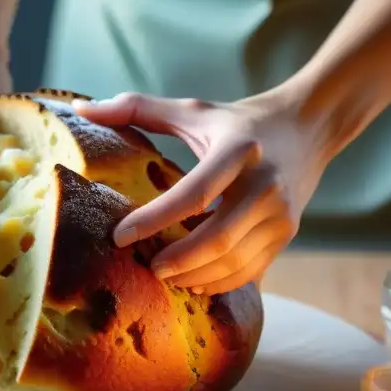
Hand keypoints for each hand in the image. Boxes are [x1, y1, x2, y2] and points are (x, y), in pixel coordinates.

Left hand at [72, 91, 324, 294]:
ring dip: (195, 275)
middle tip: (147, 267)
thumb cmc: (238, 122)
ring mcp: (280, 214)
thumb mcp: (193, 110)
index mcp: (238, 150)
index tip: (119, 236)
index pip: (192, 194)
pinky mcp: (287, 235)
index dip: (154, 219)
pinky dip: (218, 282)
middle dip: (177, 260)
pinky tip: (193, 280)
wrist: (308, 128)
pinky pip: (250, 270)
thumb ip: (138, 108)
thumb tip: (82, 109)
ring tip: (165, 275)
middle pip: (217, 239)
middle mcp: (265, 185)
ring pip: (234, 261)